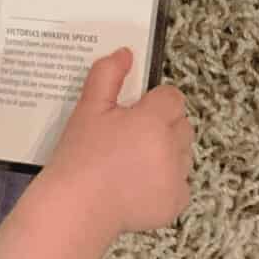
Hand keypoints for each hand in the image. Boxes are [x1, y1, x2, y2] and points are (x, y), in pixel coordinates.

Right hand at [43, 47, 193, 235]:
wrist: (77, 205)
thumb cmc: (79, 154)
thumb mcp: (88, 108)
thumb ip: (107, 75)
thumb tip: (125, 53)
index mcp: (153, 120)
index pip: (172, 97)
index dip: (152, 102)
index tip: (131, 113)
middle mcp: (173, 148)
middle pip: (181, 124)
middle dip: (161, 125)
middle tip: (128, 136)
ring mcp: (177, 178)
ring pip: (182, 153)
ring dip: (165, 152)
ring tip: (129, 161)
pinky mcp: (176, 203)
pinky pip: (179, 183)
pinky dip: (163, 182)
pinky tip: (134, 184)